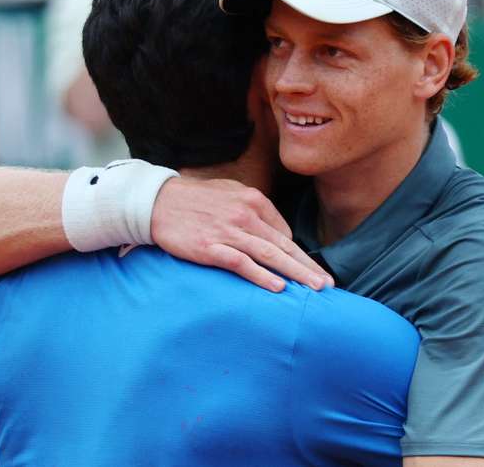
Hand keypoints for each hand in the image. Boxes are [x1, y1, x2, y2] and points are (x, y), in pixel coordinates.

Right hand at [151, 177, 334, 291]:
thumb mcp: (229, 193)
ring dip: (296, 274)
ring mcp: (228, 231)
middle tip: (327, 285)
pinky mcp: (211, 247)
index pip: (282, 231)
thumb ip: (253, 209)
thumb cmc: (194, 199)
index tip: (310, 270)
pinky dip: (262, 276)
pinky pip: (242, 264)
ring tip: (314, 289)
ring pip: (270, 255)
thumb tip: (275, 232)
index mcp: (253, 200)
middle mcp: (245, 215)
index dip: (297, 254)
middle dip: (308, 266)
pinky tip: (278, 287)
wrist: (156, 201)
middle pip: (284, 245)